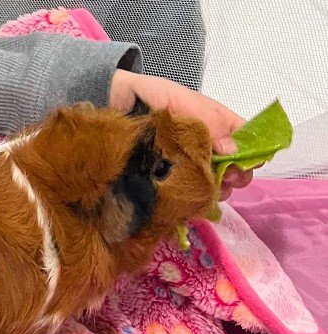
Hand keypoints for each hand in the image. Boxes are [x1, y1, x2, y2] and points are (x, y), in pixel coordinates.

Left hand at [109, 70, 252, 199]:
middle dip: (235, 175)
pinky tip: (191, 201)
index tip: (246, 167)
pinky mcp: (172, 174)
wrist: (118, 103)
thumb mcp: (183, 102)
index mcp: (217, 122)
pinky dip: (195, 196)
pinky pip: (190, 190)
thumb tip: (232, 151)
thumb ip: (208, 122)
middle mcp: (208, 143)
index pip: (246, 138)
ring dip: (216, 189)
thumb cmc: (153, 97)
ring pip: (214, 181)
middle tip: (225, 181)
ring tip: (208, 193)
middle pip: (234, 164)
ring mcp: (191, 160)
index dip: (251, 153)